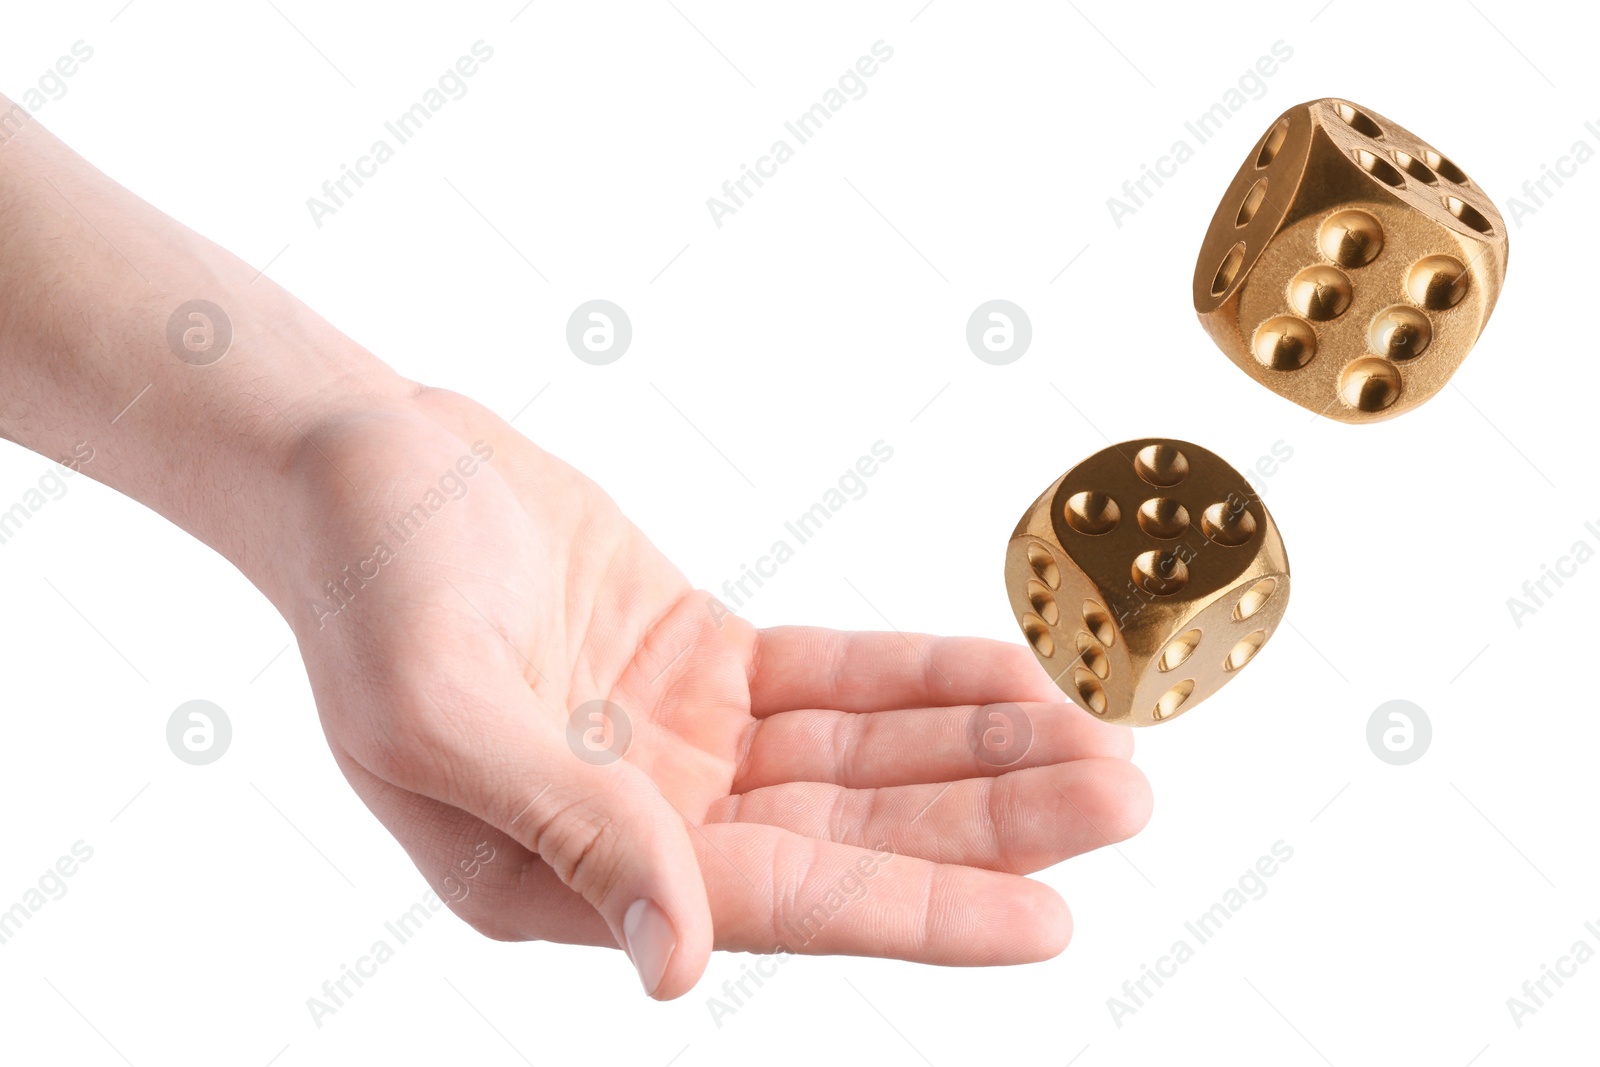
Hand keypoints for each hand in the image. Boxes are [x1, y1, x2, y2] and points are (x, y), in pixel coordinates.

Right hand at [253, 386, 1154, 999]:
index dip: (918, 913)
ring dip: (980, 750)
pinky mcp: (702, 665)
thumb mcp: (440, 711)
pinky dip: (922, 682)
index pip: (779, 904)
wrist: (357, 464)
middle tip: (1125, 793)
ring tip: (1102, 734)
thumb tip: (677, 961)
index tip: (1050, 916)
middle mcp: (638, 827)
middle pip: (851, 838)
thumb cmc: (364, 581)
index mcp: (565, 874)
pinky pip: (836, 685)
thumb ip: (570, 829)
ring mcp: (678, 747)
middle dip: (991, 821)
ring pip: (862, 764)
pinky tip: (1008, 676)